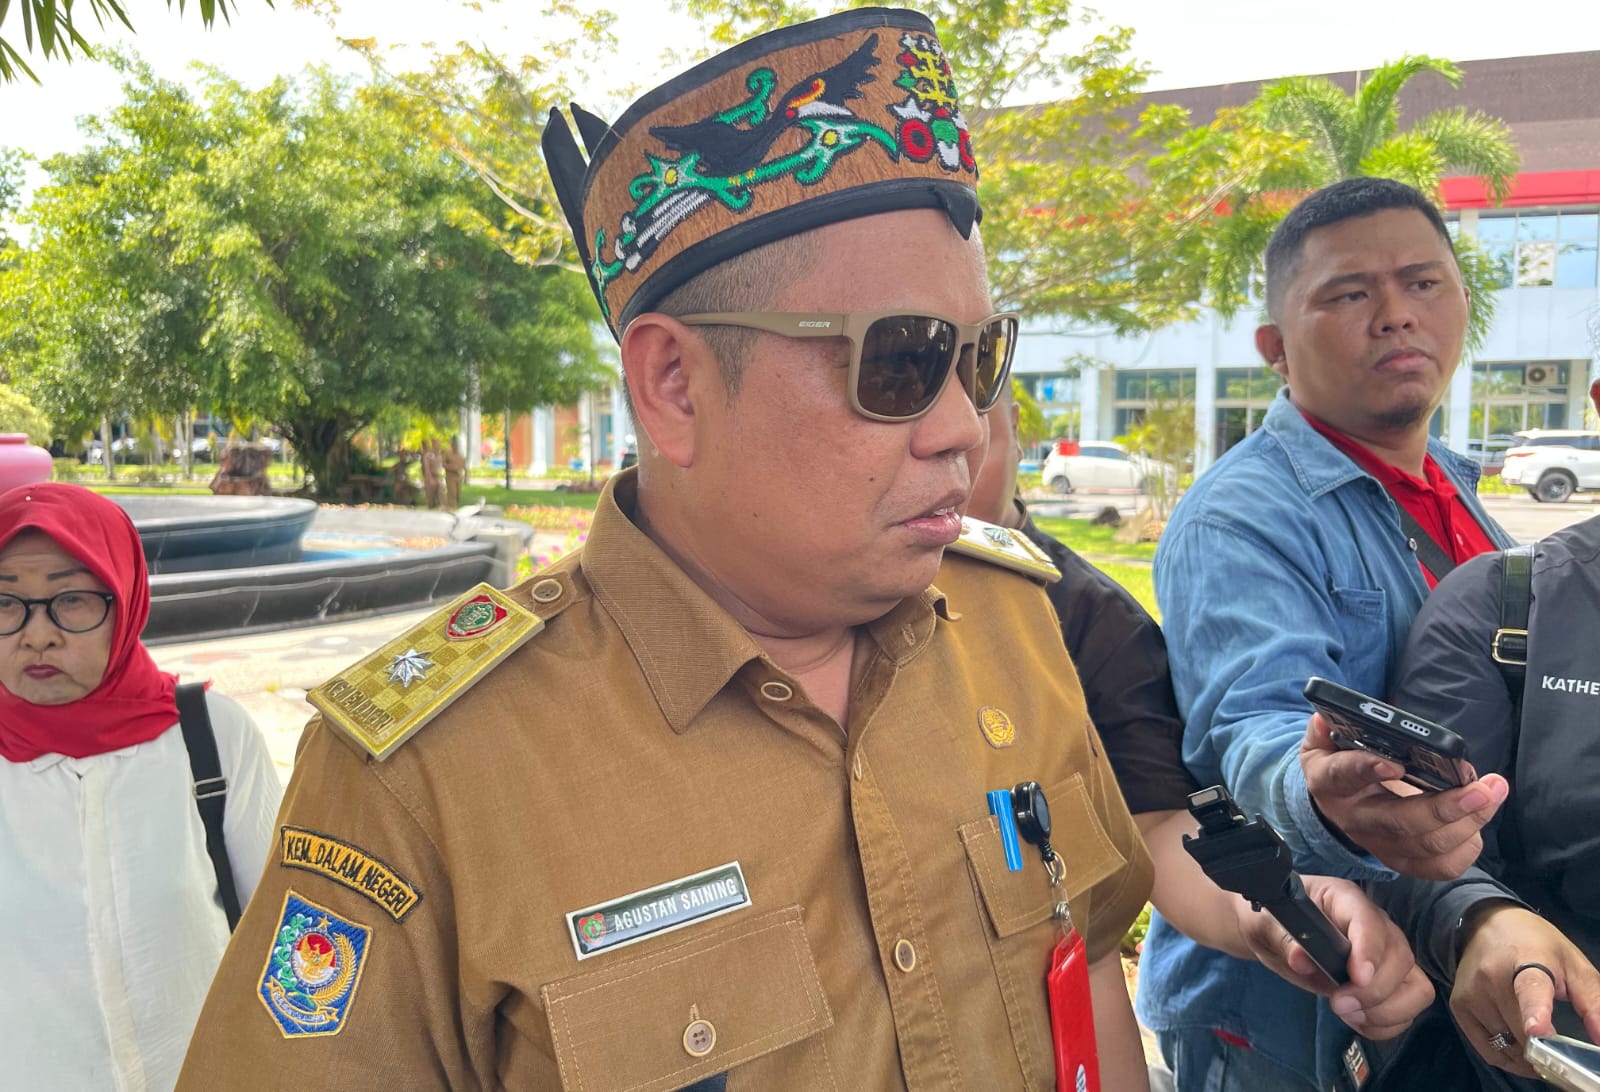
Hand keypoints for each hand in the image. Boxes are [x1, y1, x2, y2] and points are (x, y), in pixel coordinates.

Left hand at [1235, 874, 1433, 1039]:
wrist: (1274, 934)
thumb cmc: (1274, 921)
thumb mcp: (1267, 925)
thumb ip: (1284, 940)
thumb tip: (1301, 959)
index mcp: (1343, 899)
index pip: (1368, 920)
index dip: (1369, 949)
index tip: (1357, 977)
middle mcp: (1374, 924)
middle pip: (1401, 957)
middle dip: (1375, 990)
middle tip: (1338, 1003)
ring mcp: (1386, 954)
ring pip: (1415, 986)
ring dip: (1386, 1010)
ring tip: (1348, 1014)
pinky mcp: (1388, 982)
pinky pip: (1407, 1008)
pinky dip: (1386, 1023)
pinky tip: (1356, 1020)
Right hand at [1300, 712, 1507, 878]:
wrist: (1339, 806)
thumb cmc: (1339, 767)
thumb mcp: (1323, 745)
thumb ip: (1324, 729)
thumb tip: (1326, 717)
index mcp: (1330, 783)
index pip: (1344, 775)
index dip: (1367, 769)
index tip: (1396, 763)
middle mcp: (1355, 819)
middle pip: (1400, 821)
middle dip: (1445, 807)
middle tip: (1482, 789)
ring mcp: (1380, 845)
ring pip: (1428, 844)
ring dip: (1469, 821)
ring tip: (1493, 792)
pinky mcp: (1403, 861)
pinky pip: (1441, 866)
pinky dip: (1467, 846)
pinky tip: (1478, 819)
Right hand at [1452, 904, 1599, 1077]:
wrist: (1486, 922)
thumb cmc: (1538, 945)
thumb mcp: (1574, 965)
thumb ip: (1593, 1004)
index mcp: (1527, 960)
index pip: (1530, 989)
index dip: (1535, 1012)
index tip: (1539, 1032)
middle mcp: (1491, 977)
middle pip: (1522, 1032)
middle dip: (1547, 1052)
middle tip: (1563, 1055)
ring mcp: (1471, 993)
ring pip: (1507, 1046)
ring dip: (1529, 1057)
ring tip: (1542, 1047)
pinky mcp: (1459, 1006)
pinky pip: (1489, 1051)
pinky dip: (1510, 1060)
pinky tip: (1523, 1052)